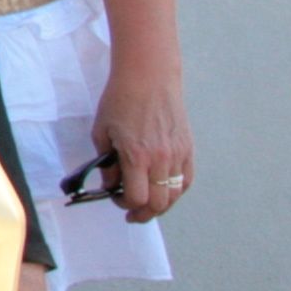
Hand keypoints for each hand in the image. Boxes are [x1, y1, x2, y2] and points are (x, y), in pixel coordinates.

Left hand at [93, 72, 193, 223]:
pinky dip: (175, 191)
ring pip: (174, 194)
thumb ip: (106, 163)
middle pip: (158, 203)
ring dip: (160, 205)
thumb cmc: (120, 100)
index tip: (116, 199)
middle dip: (143, 213)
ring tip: (148, 205)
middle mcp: (161, 159)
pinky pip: (186, 180)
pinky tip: (164, 190)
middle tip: (132, 214)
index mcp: (137, 156)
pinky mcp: (188, 148)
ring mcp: (178, 154)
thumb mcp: (102, 132)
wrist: (148, 77)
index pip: (136, 197)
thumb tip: (111, 184)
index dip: (124, 204)